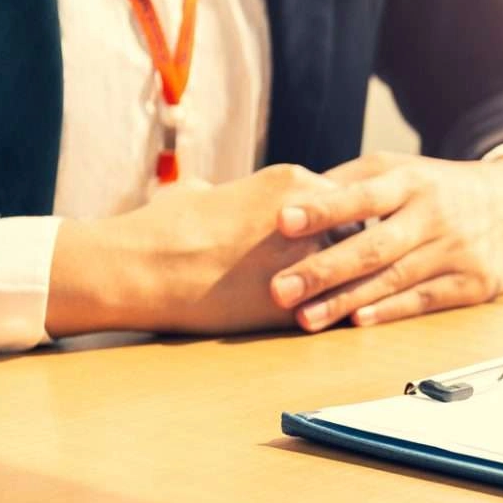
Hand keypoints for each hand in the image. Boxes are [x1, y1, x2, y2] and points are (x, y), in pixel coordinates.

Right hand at [48, 165, 336, 336]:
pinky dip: (340, 314)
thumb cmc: (163, 226)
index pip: (346, 202)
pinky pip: (339, 310)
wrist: (141, 267)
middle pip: (362, 235)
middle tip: (360, 266)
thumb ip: (235, 194)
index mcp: (294, 183)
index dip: (342, 222)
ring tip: (354, 295)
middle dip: (359, 252)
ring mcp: (310, 262)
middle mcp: (312, 219)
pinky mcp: (301, 303)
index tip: (340, 235)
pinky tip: (338, 319)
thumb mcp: (205, 191)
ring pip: (358, 275)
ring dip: (355, 285)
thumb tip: (226, 197)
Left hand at [267, 153, 502, 331]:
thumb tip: (288, 200)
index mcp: (411, 181)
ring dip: (346, 301)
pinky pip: (424, 299)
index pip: (362, 195)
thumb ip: (351, 184)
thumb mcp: (404, 171)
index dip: (323, 209)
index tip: (283, 221)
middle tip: (279, 289)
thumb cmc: (441, 190)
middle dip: (323, 269)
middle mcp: (434, 214)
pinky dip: (391, 311)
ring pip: (394, 279)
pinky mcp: (473, 283)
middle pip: (373, 245)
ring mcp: (456, 250)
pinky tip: (358, 322)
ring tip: (304, 317)